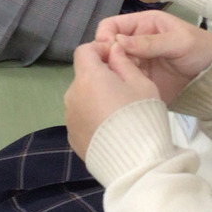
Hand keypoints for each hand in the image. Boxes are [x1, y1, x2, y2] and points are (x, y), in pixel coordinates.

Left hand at [64, 40, 159, 160]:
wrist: (134, 161)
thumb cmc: (141, 115)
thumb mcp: (141, 83)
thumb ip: (124, 62)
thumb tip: (113, 50)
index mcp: (88, 77)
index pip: (84, 51)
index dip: (100, 50)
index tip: (118, 58)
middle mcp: (72, 94)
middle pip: (83, 76)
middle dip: (100, 76)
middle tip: (124, 88)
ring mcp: (69, 117)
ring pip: (82, 98)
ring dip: (95, 98)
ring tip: (118, 112)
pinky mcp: (72, 136)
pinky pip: (81, 118)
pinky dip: (92, 118)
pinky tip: (110, 130)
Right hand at [94, 11, 211, 104]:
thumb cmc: (200, 49)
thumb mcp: (179, 41)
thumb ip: (150, 42)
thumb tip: (118, 42)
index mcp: (142, 25)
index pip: (112, 26)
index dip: (105, 36)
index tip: (107, 51)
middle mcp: (134, 43)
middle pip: (107, 48)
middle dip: (107, 58)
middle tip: (116, 70)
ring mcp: (135, 63)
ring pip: (112, 67)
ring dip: (113, 74)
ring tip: (124, 82)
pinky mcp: (139, 81)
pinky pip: (123, 83)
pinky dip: (122, 87)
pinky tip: (128, 91)